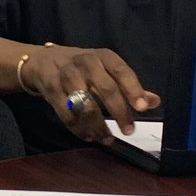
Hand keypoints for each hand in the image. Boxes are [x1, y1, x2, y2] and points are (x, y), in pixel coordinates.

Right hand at [23, 45, 159, 142]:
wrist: (42, 60)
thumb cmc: (82, 67)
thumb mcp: (106, 69)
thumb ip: (129, 86)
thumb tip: (153, 102)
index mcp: (103, 57)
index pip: (121, 71)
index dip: (133, 89)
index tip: (142, 108)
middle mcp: (85, 62)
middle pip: (105, 88)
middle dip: (118, 112)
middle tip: (128, 130)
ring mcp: (66, 75)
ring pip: (84, 104)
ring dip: (97, 125)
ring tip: (106, 139)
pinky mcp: (50, 89)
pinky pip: (66, 113)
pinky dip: (78, 128)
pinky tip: (87, 135)